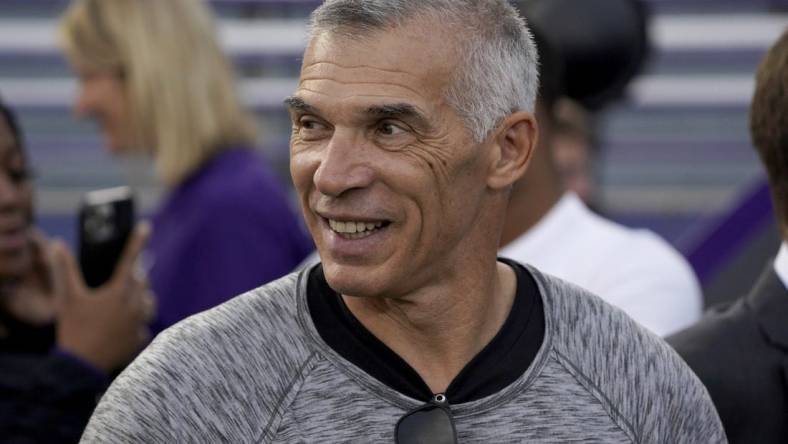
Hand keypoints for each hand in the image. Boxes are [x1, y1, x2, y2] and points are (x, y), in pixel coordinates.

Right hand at [50, 223, 154, 372]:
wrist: (80, 366)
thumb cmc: (74, 328)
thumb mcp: (67, 297)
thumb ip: (64, 269)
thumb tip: (57, 244)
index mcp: (118, 291)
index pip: (131, 259)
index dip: (138, 241)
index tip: (146, 226)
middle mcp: (135, 304)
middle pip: (142, 282)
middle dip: (134, 277)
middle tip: (122, 280)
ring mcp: (140, 322)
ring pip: (149, 302)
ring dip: (141, 298)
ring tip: (126, 302)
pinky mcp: (141, 339)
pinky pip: (144, 325)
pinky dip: (137, 323)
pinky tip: (123, 327)